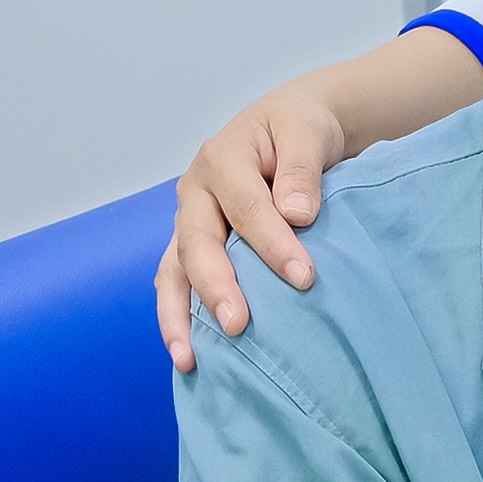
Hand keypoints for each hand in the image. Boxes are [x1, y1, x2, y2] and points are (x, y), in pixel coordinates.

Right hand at [156, 82, 350, 371]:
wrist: (290, 123)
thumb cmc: (301, 128)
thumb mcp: (308, 132)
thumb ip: (302, 169)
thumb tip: (298, 215)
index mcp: (222, 159)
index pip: (247, 209)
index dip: (274, 245)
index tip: (304, 278)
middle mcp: (195, 192)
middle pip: (197, 244)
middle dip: (216, 287)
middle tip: (239, 325)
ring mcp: (190, 220)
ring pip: (173, 270)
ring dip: (179, 314)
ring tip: (189, 357)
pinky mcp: (194, 243)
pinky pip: (178, 281)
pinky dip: (179, 315)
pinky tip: (188, 352)